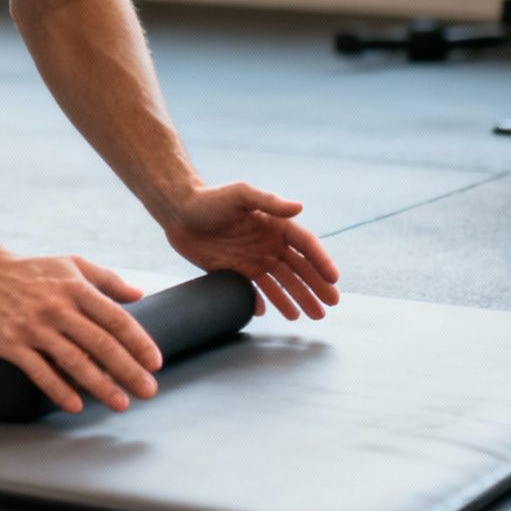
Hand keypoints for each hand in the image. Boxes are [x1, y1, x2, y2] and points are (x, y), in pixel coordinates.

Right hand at [0, 251, 161, 415]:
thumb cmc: (27, 270)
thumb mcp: (68, 264)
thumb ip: (105, 279)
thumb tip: (138, 295)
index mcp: (74, 288)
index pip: (115, 318)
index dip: (138, 342)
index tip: (155, 363)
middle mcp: (57, 307)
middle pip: (100, 344)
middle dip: (128, 370)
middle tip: (148, 391)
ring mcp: (34, 327)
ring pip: (75, 361)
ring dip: (101, 386)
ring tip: (121, 403)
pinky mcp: (11, 343)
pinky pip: (40, 371)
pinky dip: (59, 390)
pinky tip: (76, 405)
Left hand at [163, 182, 340, 319]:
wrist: (177, 212)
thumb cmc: (209, 198)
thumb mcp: (241, 194)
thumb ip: (269, 201)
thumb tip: (299, 207)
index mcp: (275, 225)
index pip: (305, 245)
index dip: (321, 261)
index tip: (333, 280)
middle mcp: (268, 244)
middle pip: (299, 269)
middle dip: (316, 287)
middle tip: (331, 305)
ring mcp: (252, 260)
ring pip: (281, 283)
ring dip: (297, 299)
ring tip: (312, 316)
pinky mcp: (234, 272)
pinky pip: (254, 291)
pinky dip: (265, 302)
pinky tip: (273, 313)